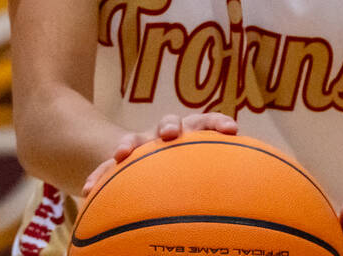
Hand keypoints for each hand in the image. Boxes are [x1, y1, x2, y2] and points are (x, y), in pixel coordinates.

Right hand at [81, 112, 237, 195]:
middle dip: (169, 125)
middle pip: (170, 122)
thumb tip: (255, 220)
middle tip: (168, 134)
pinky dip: (97, 176)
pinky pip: (105, 167)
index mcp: (191, 135)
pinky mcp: (120, 160)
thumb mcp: (203, 177)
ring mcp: (142, 145)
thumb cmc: (185, 177)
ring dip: (129, 143)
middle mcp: (165, 135)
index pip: (207, 122)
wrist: (145, 166)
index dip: (218, 122)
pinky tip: (87, 190)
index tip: (231, 130)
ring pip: (135, 139)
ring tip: (122, 154)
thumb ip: (220, 187)